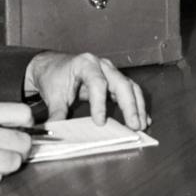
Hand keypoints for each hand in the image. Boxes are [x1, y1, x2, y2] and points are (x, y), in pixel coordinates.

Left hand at [23, 52, 148, 130]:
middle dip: (130, 105)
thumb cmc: (54, 76)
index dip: (100, 103)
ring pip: (130, 87)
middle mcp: (102, 66)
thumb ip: (56, 113)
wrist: (54, 66)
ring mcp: (111, 72)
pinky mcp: (115, 81)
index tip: (100, 122)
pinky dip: (137, 105)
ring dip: (138, 106)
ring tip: (142, 124)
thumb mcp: (52, 95)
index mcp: (85, 64)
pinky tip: (143, 117)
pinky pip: (130, 91)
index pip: (97, 82)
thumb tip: (56, 131)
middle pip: (122, 84)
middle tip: (134, 124)